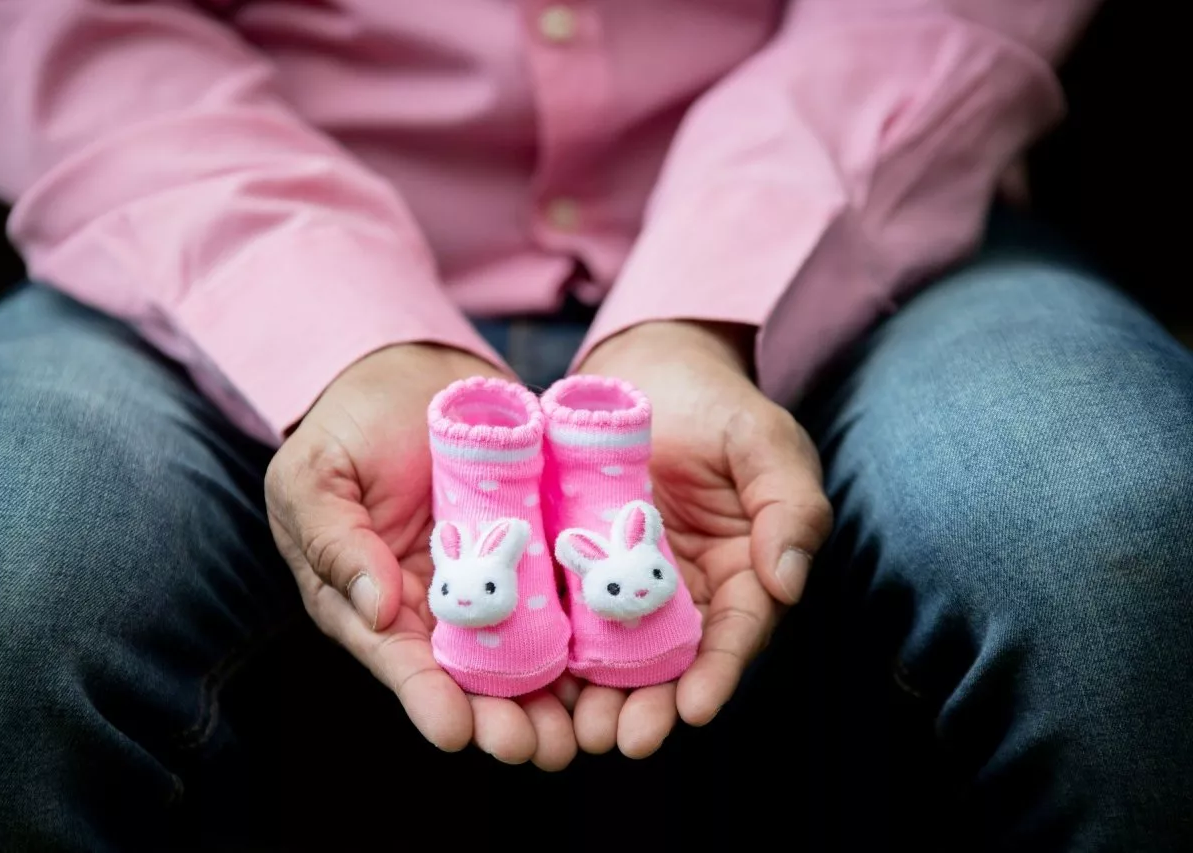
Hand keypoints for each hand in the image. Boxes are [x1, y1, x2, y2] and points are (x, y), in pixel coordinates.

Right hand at [266, 343, 577, 770]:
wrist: (411, 375)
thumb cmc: (347, 427)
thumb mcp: (315, 477)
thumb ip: (334, 540)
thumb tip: (375, 608)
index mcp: (375, 602)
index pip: (400, 661)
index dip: (426, 698)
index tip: (456, 732)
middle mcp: (437, 605)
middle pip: (471, 675)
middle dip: (502, 717)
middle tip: (537, 748)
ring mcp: (491, 580)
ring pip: (525, 651)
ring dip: (553, 696)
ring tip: (581, 731)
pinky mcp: (535, 550)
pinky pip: (563, 594)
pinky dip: (589, 631)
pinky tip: (620, 663)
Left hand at [573, 321, 831, 756]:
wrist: (646, 370)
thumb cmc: (718, 405)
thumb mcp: (765, 442)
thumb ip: (789, 507)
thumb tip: (788, 581)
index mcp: (742, 572)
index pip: (737, 633)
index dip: (719, 673)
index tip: (697, 709)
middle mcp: (688, 593)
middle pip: (673, 662)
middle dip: (651, 705)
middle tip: (622, 739)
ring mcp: (630, 584)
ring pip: (617, 652)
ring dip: (600, 696)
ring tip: (578, 730)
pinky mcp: (581, 568)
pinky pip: (568, 615)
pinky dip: (554, 652)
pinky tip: (533, 681)